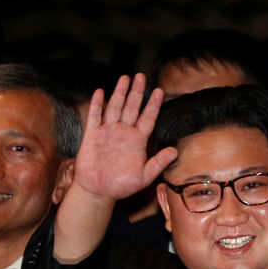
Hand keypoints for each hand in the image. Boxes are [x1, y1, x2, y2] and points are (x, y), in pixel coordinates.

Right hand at [73, 73, 177, 200]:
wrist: (99, 192)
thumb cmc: (122, 186)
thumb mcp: (144, 176)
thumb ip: (158, 163)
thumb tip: (175, 151)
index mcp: (137, 141)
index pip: (148, 118)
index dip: (153, 104)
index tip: (159, 91)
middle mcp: (123, 133)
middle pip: (132, 107)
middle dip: (136, 92)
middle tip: (141, 76)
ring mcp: (108, 132)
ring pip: (115, 107)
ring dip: (119, 92)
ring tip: (125, 78)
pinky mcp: (92, 136)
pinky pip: (95, 117)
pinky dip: (97, 105)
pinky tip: (100, 92)